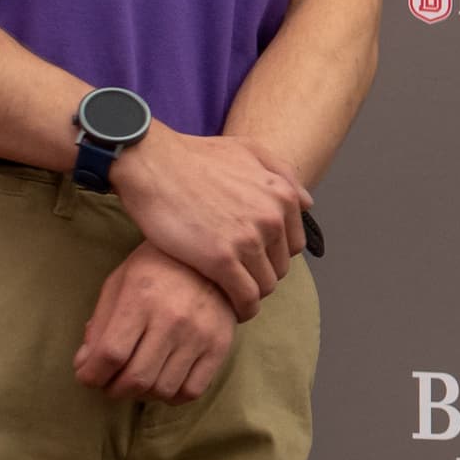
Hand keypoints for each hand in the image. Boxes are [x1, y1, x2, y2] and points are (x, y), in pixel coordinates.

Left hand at [75, 246, 238, 401]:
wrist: (211, 255)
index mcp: (140, 300)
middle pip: (136, 379)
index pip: (110, 355)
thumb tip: (85, 366)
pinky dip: (172, 395)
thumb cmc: (155, 269)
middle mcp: (173, 320)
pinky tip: (164, 380)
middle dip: (113, 389)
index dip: (90, 375)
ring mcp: (200, 335)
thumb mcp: (118, 285)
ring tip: (137, 379)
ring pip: (163, 389)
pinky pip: (192, 390)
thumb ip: (99, 326)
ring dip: (141, 394)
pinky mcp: (220, 345)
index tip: (88, 375)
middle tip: (110, 381)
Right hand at [107, 126, 305, 318]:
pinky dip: (242, 308)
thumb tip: (307, 203)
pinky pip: (245, 296)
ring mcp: (248, 240)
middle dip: (261, 274)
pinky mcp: (220, 259)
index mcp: (283, 196)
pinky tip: (230, 309)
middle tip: (238, 279)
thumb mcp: (249, 150)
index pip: (293, 244)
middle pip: (280, 266)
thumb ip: (282, 174)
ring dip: (252, 294)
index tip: (254, 261)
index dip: (273, 256)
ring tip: (232, 295)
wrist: (152, 163)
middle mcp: (273, 219)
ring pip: (265, 285)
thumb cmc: (195, 156)